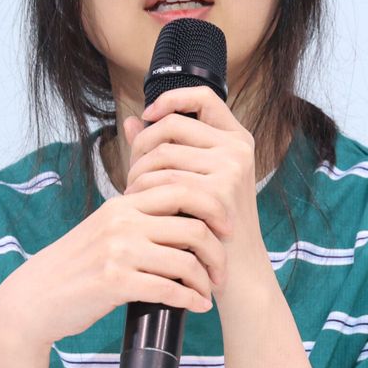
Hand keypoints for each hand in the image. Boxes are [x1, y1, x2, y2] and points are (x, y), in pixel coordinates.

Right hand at [0, 177, 225, 350]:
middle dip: (218, 249)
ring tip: (209, 291)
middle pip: (192, 224)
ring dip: (206, 280)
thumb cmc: (78, 264)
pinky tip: (197, 306)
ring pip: (185, 260)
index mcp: (124, 202)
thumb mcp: (105, 226)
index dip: (213, 206)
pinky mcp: (114, 282)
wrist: (36, 297)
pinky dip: (190, 299)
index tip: (226, 228)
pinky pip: (168, 289)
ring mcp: (118, 251)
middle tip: (223, 268)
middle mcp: (122, 221)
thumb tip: (181, 206)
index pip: (182, 188)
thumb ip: (137, 213)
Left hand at [123, 85, 273, 310]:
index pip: (203, 97)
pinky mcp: (221, 190)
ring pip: (163, 153)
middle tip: (132, 176)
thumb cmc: (210, 226)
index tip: (147, 115)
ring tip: (134, 196)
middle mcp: (238, 148)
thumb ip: (164, 148)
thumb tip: (130, 121)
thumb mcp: (192, 181)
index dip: (171, 98)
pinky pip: (165, 178)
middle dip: (141, 147)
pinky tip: (141, 207)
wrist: (234, 270)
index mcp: (236, 139)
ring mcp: (232, 167)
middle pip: (172, 125)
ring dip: (138, 174)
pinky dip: (145, 192)